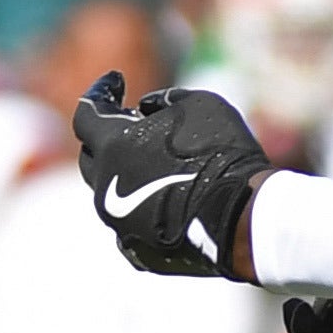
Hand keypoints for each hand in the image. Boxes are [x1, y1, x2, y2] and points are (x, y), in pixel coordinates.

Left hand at [69, 69, 274, 278]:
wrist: (246, 220)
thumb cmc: (223, 154)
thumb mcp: (199, 105)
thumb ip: (164, 101)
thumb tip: (145, 108)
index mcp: (112, 147)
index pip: (86, 114)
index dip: (100, 93)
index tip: (116, 81)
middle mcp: (104, 188)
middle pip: (92, 156)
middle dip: (107, 137)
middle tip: (134, 125)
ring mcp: (117, 225)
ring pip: (109, 193)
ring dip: (124, 174)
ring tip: (155, 164)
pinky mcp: (136, 251)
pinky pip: (128, 225)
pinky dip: (140, 209)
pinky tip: (165, 202)